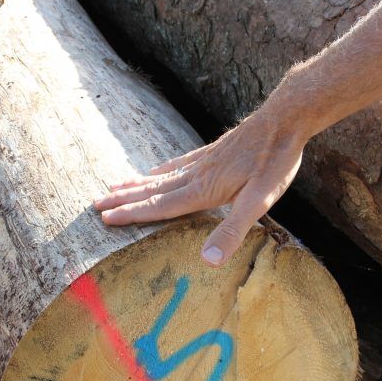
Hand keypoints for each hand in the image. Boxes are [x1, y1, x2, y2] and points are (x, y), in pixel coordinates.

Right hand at [94, 105, 308, 266]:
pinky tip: (156, 168)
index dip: (133, 214)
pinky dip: (162, 168)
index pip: (161, 206)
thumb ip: (232, 231)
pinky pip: (179, 163)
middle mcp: (198, 175)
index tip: (105, 218)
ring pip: (162, 176)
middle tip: (95, 204)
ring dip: (137, 184)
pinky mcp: (215, 151)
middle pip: (154, 190)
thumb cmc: (275, 161)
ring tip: (114, 185)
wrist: (286, 118)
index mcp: (204, 190)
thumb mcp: (260, 201)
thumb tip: (208, 262)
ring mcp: (205, 161)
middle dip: (125, 199)